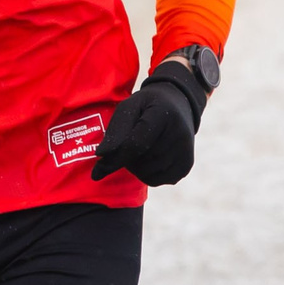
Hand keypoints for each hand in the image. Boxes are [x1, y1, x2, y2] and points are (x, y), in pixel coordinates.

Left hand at [90, 59, 206, 186]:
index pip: (136, 145)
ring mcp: (185, 151)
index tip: (97, 170)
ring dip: (136, 167)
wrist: (177, 104)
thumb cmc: (146, 106)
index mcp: (163, 114)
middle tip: (128, 143)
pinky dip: (146, 174)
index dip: (115, 158)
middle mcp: (180, 134)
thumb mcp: (128, 108)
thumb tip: (100, 156)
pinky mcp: (186, 165)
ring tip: (139, 148)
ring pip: (147, 174)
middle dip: (126, 159)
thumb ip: (115, 132)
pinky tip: (148, 157)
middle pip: (140, 162)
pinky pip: (157, 180)